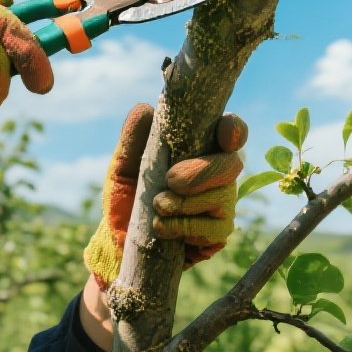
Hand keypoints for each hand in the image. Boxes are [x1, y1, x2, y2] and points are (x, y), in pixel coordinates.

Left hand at [83, 103, 245, 286]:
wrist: (119, 242)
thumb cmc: (126, 196)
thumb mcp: (122, 167)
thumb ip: (132, 139)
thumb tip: (145, 109)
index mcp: (198, 148)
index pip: (228, 132)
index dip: (233, 129)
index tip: (224, 136)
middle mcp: (216, 173)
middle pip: (232, 164)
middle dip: (202, 172)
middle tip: (170, 180)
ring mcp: (221, 202)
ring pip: (224, 196)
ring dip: (188, 203)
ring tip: (158, 208)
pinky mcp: (217, 232)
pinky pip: (216, 228)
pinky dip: (188, 227)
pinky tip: (165, 229)